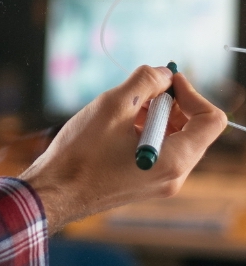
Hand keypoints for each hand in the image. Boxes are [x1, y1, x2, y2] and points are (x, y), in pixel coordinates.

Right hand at [19, 66, 227, 233]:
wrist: (54, 191)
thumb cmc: (81, 153)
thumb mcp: (113, 106)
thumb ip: (145, 82)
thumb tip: (164, 74)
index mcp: (175, 159)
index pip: (211, 120)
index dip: (192, 93)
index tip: (165, 81)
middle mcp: (174, 175)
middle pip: (193, 128)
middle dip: (170, 102)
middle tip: (140, 90)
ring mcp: (160, 181)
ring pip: (174, 137)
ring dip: (155, 114)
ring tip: (122, 108)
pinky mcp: (144, 182)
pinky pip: (158, 149)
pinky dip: (145, 130)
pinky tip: (116, 125)